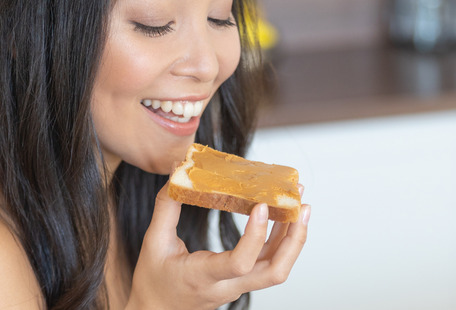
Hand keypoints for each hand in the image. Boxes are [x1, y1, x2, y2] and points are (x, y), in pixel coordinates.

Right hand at [126, 183, 309, 309]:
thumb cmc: (154, 282)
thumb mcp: (154, 242)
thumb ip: (166, 207)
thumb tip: (176, 171)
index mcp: (203, 277)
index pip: (239, 263)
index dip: (255, 235)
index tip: (262, 206)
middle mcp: (228, 285)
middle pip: (275, 272)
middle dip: (294, 239)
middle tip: (300, 205)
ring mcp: (239, 285)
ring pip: (278, 268)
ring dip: (294, 237)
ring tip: (302, 205)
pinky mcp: (244, 280)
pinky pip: (270, 262)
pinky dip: (283, 239)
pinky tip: (286, 217)